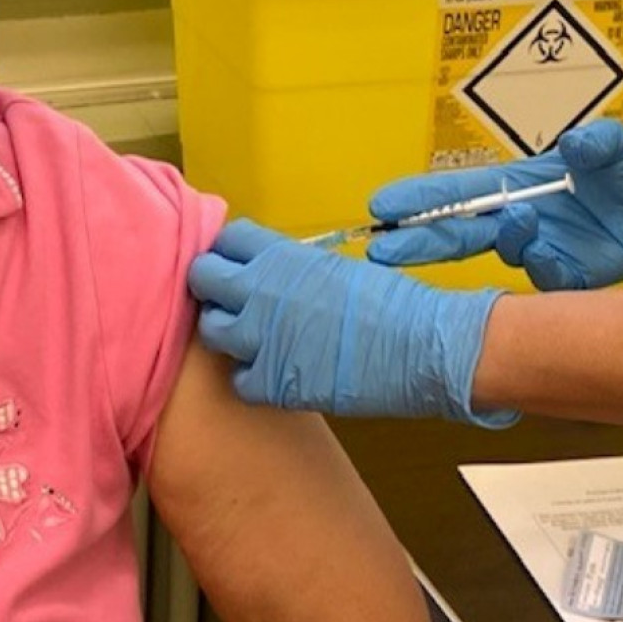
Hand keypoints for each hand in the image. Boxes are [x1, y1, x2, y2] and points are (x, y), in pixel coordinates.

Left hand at [190, 220, 515, 426]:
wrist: (419, 348)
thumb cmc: (390, 304)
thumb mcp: (335, 270)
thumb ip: (293, 271)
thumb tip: (274, 278)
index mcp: (280, 256)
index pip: (227, 239)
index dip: (231, 251)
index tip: (237, 263)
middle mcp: (259, 291)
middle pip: (203, 277)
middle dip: (213, 286)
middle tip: (231, 299)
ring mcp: (260, 339)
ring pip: (211, 330)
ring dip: (227, 333)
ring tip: (253, 338)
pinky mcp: (270, 382)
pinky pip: (238, 380)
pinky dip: (252, 378)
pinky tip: (274, 373)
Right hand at [364, 122, 622, 289]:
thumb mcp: (618, 146)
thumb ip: (597, 142)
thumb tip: (574, 144)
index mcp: (519, 183)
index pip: (459, 192)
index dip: (420, 199)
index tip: (384, 206)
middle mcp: (521, 217)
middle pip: (458, 231)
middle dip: (420, 241)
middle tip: (385, 249)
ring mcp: (541, 248)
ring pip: (504, 253)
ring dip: (508, 239)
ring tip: (526, 219)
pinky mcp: (567, 276)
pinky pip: (545, 280)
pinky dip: (547, 267)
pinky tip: (559, 252)